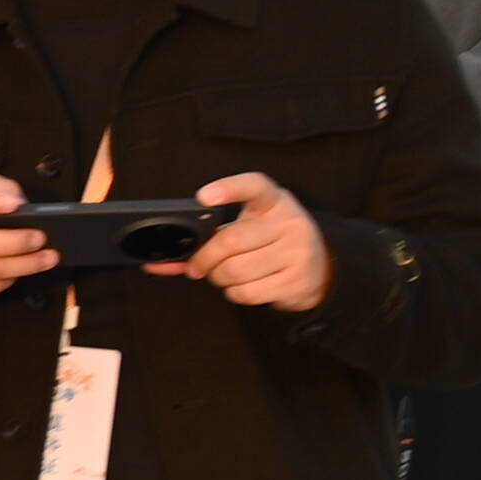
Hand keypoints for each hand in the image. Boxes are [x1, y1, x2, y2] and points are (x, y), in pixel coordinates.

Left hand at [173, 170, 330, 311]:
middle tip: (197, 266)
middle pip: (231, 240)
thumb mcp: (251, 225)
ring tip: (223, 274)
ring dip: (219, 278)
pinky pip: (248, 292)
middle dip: (205, 258)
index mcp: (274, 201)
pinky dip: (234, 293)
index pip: (253, 186)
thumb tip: (161, 264)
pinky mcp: (295, 281)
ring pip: (235, 271)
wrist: (319, 267)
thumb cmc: (271, 241)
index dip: (228, 189)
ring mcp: (296, 252)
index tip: (204, 197)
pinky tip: (242, 285)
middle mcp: (288, 222)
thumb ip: (211, 235)